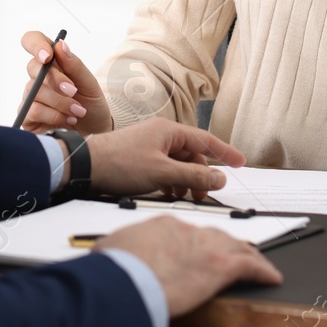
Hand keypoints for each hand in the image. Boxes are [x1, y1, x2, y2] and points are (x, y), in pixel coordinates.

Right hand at [18, 30, 110, 135]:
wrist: (94, 131)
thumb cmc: (91, 104)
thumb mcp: (89, 83)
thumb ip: (74, 65)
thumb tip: (60, 45)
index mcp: (51, 62)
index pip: (32, 41)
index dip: (36, 44)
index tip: (47, 56)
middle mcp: (37, 77)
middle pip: (33, 68)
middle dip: (56, 80)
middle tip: (73, 91)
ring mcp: (30, 96)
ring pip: (35, 92)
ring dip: (60, 102)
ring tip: (77, 111)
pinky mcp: (27, 116)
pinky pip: (33, 110)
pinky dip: (54, 115)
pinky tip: (67, 120)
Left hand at [86, 117, 246, 200]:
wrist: (85, 166)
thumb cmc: (119, 163)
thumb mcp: (163, 173)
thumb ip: (194, 175)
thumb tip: (219, 178)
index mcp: (168, 131)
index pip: (206, 140)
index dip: (225, 152)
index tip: (241, 162)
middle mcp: (160, 135)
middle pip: (192, 154)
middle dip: (201, 174)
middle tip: (205, 193)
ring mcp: (149, 146)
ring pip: (178, 163)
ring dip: (185, 179)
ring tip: (184, 195)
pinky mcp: (139, 158)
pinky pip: (164, 168)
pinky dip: (171, 180)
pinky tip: (167, 192)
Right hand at [97, 218, 282, 316]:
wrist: (126, 280)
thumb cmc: (115, 268)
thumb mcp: (111, 250)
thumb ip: (119, 249)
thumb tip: (110, 254)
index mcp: (163, 224)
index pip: (188, 231)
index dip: (196, 242)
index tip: (198, 250)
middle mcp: (189, 230)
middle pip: (215, 234)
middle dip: (225, 244)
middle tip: (231, 253)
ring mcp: (207, 247)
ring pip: (236, 246)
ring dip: (247, 254)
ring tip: (256, 262)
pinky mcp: (220, 267)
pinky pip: (250, 266)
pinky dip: (263, 270)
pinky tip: (271, 276)